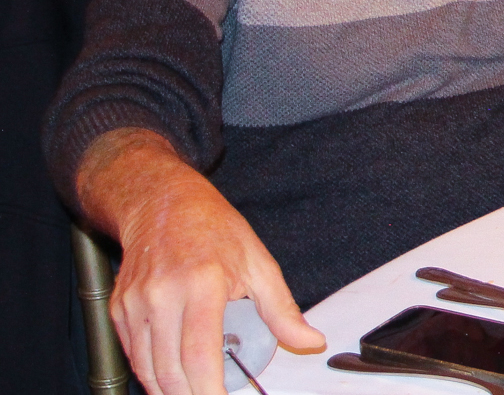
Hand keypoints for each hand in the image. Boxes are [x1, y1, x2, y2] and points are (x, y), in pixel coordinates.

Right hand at [77, 130, 322, 394]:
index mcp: (201, 284)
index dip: (209, 390)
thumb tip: (310, 341)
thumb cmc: (214, 229)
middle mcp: (162, 295)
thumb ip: (282, 310)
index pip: (198, 356)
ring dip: (169, 389)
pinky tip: (172, 376)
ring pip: (146, 369)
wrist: (163, 203)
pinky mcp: (118, 309)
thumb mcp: (259, 262)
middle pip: (169, 370)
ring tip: (196, 390)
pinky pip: (133, 354)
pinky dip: (152, 373)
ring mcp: (135, 304)